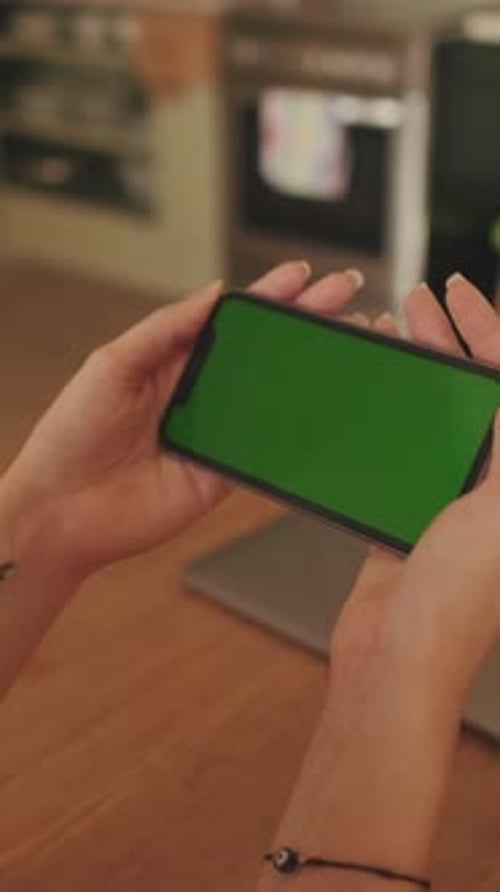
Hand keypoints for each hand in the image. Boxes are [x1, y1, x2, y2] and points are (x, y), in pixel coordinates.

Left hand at [1, 262, 362, 580]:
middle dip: (306, 323)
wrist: (61, 511)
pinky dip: (298, 430)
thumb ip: (166, 328)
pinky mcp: (222, 474)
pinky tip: (329, 408)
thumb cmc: (71, 435)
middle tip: (347, 297)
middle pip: (263, 353)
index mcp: (173, 360)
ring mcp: (214, 434)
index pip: (232, 321)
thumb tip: (214, 291)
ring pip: (274, 397)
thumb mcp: (112, 364)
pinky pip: (266, 448)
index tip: (303, 276)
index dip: (269, 297)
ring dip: (314, 373)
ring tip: (353, 345)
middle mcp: (199, 394)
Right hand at [333, 275, 499, 709]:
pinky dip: (387, 417)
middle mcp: (493, 488)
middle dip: (451, 340)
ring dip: (416, 375)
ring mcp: (451, 501)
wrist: (399, 658)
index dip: (488, 331)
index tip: (460, 292)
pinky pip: (402, 450)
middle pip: (475, 391)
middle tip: (421, 300)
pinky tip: (371, 394)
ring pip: (436, 416)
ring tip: (394, 332)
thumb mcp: (498, 506)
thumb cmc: (457, 601)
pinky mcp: (410, 515)